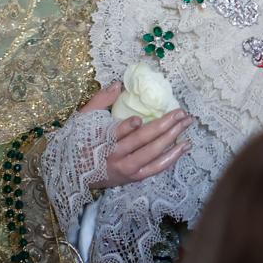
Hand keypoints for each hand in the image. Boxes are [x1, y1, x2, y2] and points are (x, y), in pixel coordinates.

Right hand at [78, 84, 192, 189]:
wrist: (74, 173)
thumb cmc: (80, 141)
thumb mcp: (84, 118)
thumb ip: (100, 100)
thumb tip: (118, 85)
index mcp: (100, 141)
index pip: (115, 134)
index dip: (127, 128)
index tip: (138, 119)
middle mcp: (115, 157)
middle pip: (142, 141)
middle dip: (164, 125)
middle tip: (181, 112)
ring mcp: (126, 169)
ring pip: (153, 154)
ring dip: (172, 138)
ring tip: (187, 124)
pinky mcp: (134, 177)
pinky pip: (156, 168)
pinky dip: (172, 157)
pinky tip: (184, 146)